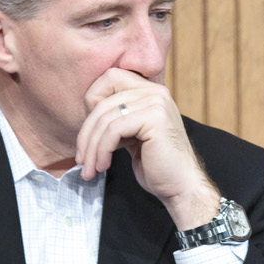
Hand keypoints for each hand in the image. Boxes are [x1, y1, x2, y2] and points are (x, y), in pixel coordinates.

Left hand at [77, 68, 221, 227]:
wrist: (182, 187)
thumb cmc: (157, 166)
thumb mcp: (133, 135)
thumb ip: (118, 119)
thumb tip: (88, 115)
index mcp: (151, 92)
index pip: (111, 77)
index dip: (93, 100)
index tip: (90, 131)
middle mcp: (156, 92)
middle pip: (103, 100)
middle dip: (86, 132)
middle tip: (82, 158)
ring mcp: (157, 103)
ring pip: (105, 117)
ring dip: (92, 146)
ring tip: (89, 168)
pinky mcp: (155, 118)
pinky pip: (114, 129)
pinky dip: (102, 150)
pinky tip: (104, 165)